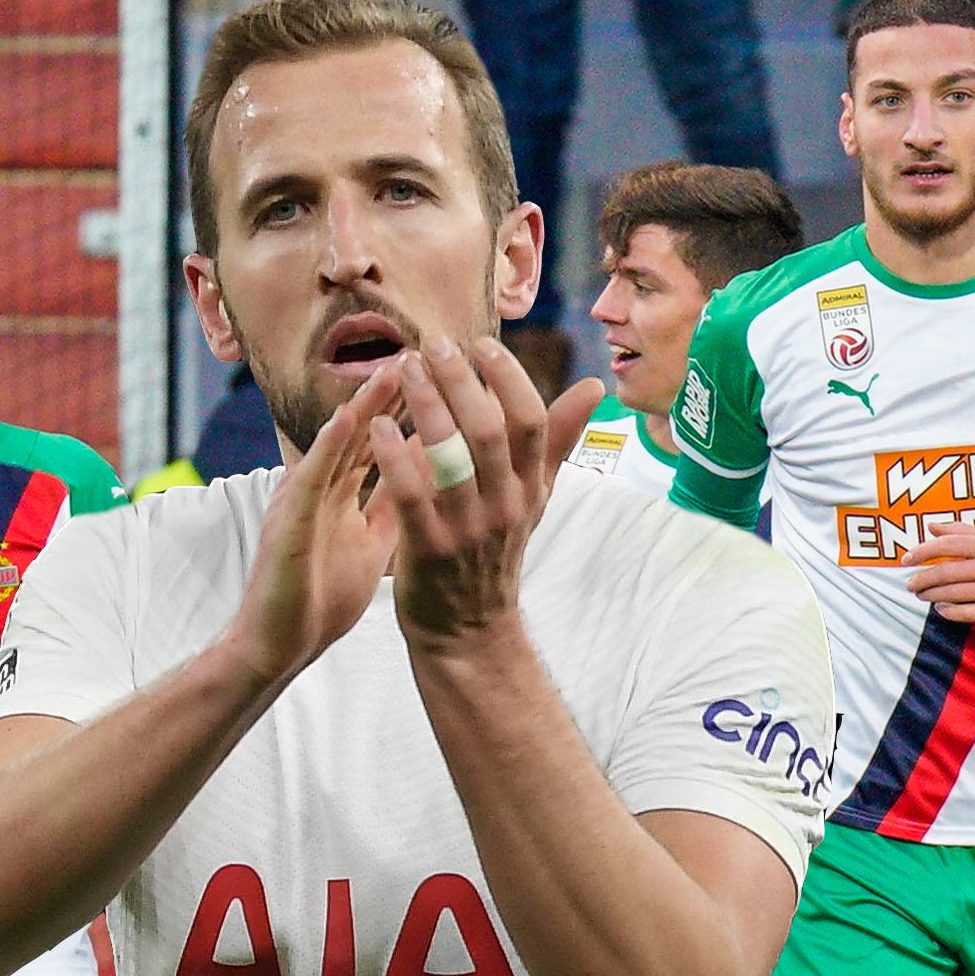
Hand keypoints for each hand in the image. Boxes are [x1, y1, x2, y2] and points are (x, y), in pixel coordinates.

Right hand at [220, 364, 405, 689]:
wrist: (279, 645)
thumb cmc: (319, 596)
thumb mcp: (371, 544)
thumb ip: (393, 506)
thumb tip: (430, 477)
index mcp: (339, 492)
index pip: (380, 439)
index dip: (410, 409)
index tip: (445, 376)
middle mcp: (318, 486)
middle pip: (360, 430)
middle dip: (393, 391)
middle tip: (427, 350)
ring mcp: (300, 500)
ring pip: (336, 442)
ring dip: (365, 404)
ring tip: (396, 366)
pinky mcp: (286, 522)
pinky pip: (311, 476)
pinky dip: (330, 444)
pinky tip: (351, 417)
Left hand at [365, 335, 602, 651]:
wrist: (470, 631)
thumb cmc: (496, 552)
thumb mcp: (535, 498)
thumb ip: (558, 440)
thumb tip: (595, 387)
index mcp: (531, 488)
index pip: (530, 422)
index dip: (508, 378)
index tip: (481, 345)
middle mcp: (506, 506)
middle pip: (489, 431)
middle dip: (460, 381)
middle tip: (434, 344)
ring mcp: (469, 529)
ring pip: (450, 457)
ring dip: (426, 407)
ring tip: (406, 368)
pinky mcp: (431, 550)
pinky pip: (413, 496)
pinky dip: (396, 458)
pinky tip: (379, 426)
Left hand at [903, 528, 974, 622]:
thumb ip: (962, 530)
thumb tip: (931, 527)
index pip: (948, 545)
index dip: (923, 551)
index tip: (907, 559)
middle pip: (946, 573)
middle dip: (922, 579)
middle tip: (910, 584)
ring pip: (954, 594)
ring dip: (931, 595)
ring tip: (921, 594)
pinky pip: (968, 613)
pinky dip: (949, 612)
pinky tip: (940, 608)